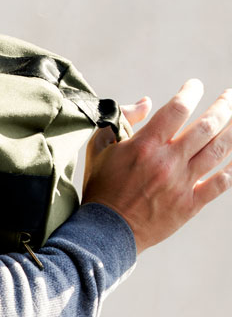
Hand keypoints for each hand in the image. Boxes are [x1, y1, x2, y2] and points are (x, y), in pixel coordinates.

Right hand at [83, 80, 231, 252]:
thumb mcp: (98, 148)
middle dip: (224, 106)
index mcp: (145, 146)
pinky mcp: (191, 204)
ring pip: (220, 150)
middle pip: (207, 126)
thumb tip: (147, 102)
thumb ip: (121, 120)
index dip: (190, 92)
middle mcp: (168, 161)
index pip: (177, 109)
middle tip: (230, 95)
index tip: (195, 85)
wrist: (105, 231)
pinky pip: (221, 183)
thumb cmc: (100, 187)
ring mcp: (182, 183)